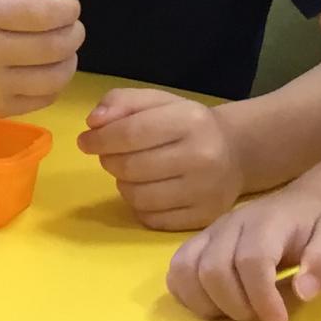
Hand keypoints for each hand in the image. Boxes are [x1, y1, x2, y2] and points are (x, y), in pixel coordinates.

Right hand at [0, 0, 83, 115]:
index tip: (68, 6)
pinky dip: (55, 82)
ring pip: (55, 77)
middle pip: (54, 46)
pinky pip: (46, 99)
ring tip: (60, 48)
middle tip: (69, 27)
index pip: (44, 12)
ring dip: (69, 59)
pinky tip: (44, 68)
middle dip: (74, 33)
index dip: (69, 8)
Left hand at [80, 88, 243, 230]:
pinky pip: (151, 219)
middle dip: (109, 160)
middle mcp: (202, 157)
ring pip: (137, 196)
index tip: (85, 141)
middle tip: (110, 155)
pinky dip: (140, 206)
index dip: (100, 139)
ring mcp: (204, 192)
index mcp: (190, 120)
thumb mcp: (158, 102)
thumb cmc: (187, 124)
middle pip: (130, 167)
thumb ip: (122, 102)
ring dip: (123, 184)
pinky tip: (148, 190)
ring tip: (132, 171)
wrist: (235, 152)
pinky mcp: (202, 218)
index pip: (131, 132)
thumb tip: (93, 123)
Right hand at [165, 186, 320, 320]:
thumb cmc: (319, 228)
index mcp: (268, 222)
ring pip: (186, 270)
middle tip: (261, 317)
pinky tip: (215, 305)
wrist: (303, 206)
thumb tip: (303, 291)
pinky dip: (188, 296)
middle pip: (214, 269)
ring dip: (208, 304)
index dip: (262, 298)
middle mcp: (231, 224)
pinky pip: (176, 271)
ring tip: (237, 312)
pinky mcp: (197, 244)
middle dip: (236, 306)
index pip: (252, 260)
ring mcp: (210, 233)